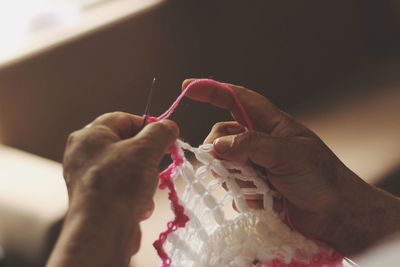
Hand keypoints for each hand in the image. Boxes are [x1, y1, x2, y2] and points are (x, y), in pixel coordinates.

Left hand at [63, 112, 177, 217]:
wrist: (103, 231)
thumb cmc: (120, 184)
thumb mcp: (146, 149)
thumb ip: (160, 132)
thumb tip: (169, 126)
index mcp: (89, 136)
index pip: (122, 119)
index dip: (147, 125)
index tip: (165, 136)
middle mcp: (83, 155)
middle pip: (125, 145)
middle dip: (146, 157)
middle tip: (157, 163)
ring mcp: (88, 178)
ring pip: (126, 168)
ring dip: (143, 179)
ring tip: (146, 190)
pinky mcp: (95, 199)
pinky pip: (121, 188)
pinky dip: (134, 195)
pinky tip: (139, 206)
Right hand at [182, 79, 399, 254]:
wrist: (334, 214)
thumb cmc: (319, 177)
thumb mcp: (287, 154)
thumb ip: (251, 145)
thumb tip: (217, 146)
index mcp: (271, 124)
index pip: (236, 100)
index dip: (212, 91)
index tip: (186, 88)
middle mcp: (260, 142)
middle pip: (223, 134)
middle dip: (218, 147)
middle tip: (222, 162)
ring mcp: (256, 165)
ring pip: (225, 162)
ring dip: (230, 175)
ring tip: (250, 186)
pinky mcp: (255, 188)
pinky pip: (234, 187)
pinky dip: (241, 194)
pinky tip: (259, 201)